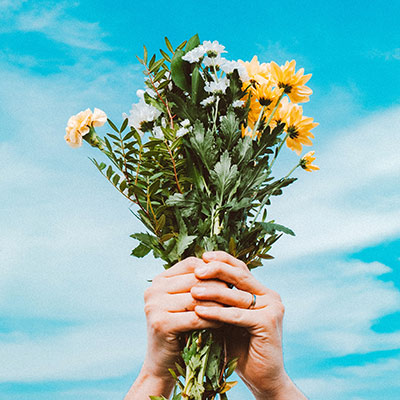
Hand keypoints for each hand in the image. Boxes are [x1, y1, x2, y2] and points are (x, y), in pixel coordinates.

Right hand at [125, 257, 222, 398]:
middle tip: (238, 293)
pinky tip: (224, 323)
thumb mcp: (185, 302)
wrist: (162, 365)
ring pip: (197, 299)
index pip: (191, 264)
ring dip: (219, 303)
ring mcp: (154, 306)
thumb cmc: (179, 330)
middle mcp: (153, 289)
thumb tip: (226, 265)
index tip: (230, 278)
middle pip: (195, 279)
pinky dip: (212, 320)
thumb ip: (197, 284)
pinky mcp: (161, 324)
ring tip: (235, 307)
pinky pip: (196, 318)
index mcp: (159, 280)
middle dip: (219, 286)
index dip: (212, 269)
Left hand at [191, 251, 305, 399]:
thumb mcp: (226, 317)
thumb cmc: (240, 346)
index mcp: (261, 291)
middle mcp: (270, 296)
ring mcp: (272, 308)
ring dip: (213, 292)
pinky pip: (237, 315)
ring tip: (193, 291)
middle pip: (240, 275)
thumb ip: (218, 299)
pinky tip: (200, 312)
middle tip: (197, 270)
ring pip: (237, 295)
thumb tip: (192, 279)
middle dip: (217, 270)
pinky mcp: (268, 323)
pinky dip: (217, 313)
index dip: (222, 260)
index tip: (203, 256)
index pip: (240, 268)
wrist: (261, 377)